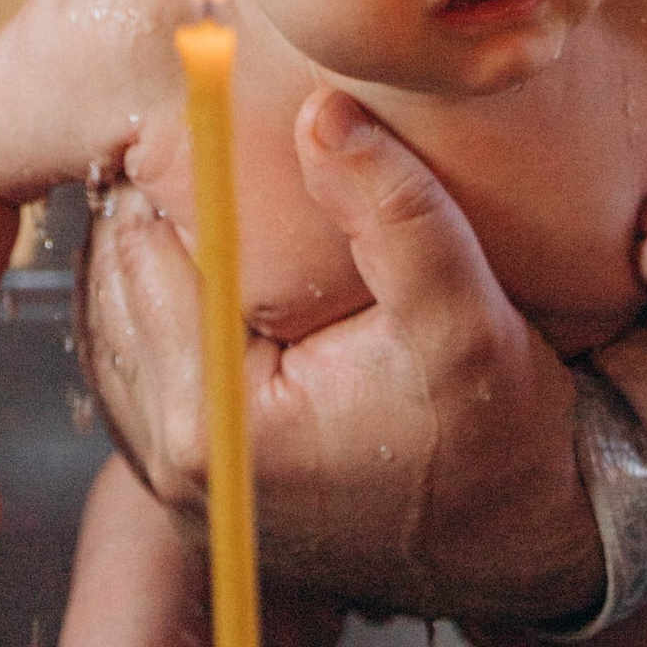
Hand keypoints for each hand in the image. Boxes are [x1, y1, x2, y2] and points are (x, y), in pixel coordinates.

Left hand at [78, 94, 600, 627]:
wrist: (533, 535)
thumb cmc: (502, 436)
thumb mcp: (465, 316)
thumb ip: (395, 213)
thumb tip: (322, 113)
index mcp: (213, 424)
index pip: (138, 255)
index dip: (162, 174)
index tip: (196, 111)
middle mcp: (177, 472)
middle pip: (113, 296)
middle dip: (147, 215)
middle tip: (189, 138)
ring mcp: (183, 496)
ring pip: (119, 338)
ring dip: (149, 267)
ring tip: (199, 195)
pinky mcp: (205, 500)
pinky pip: (145, 386)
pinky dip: (166, 322)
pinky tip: (212, 273)